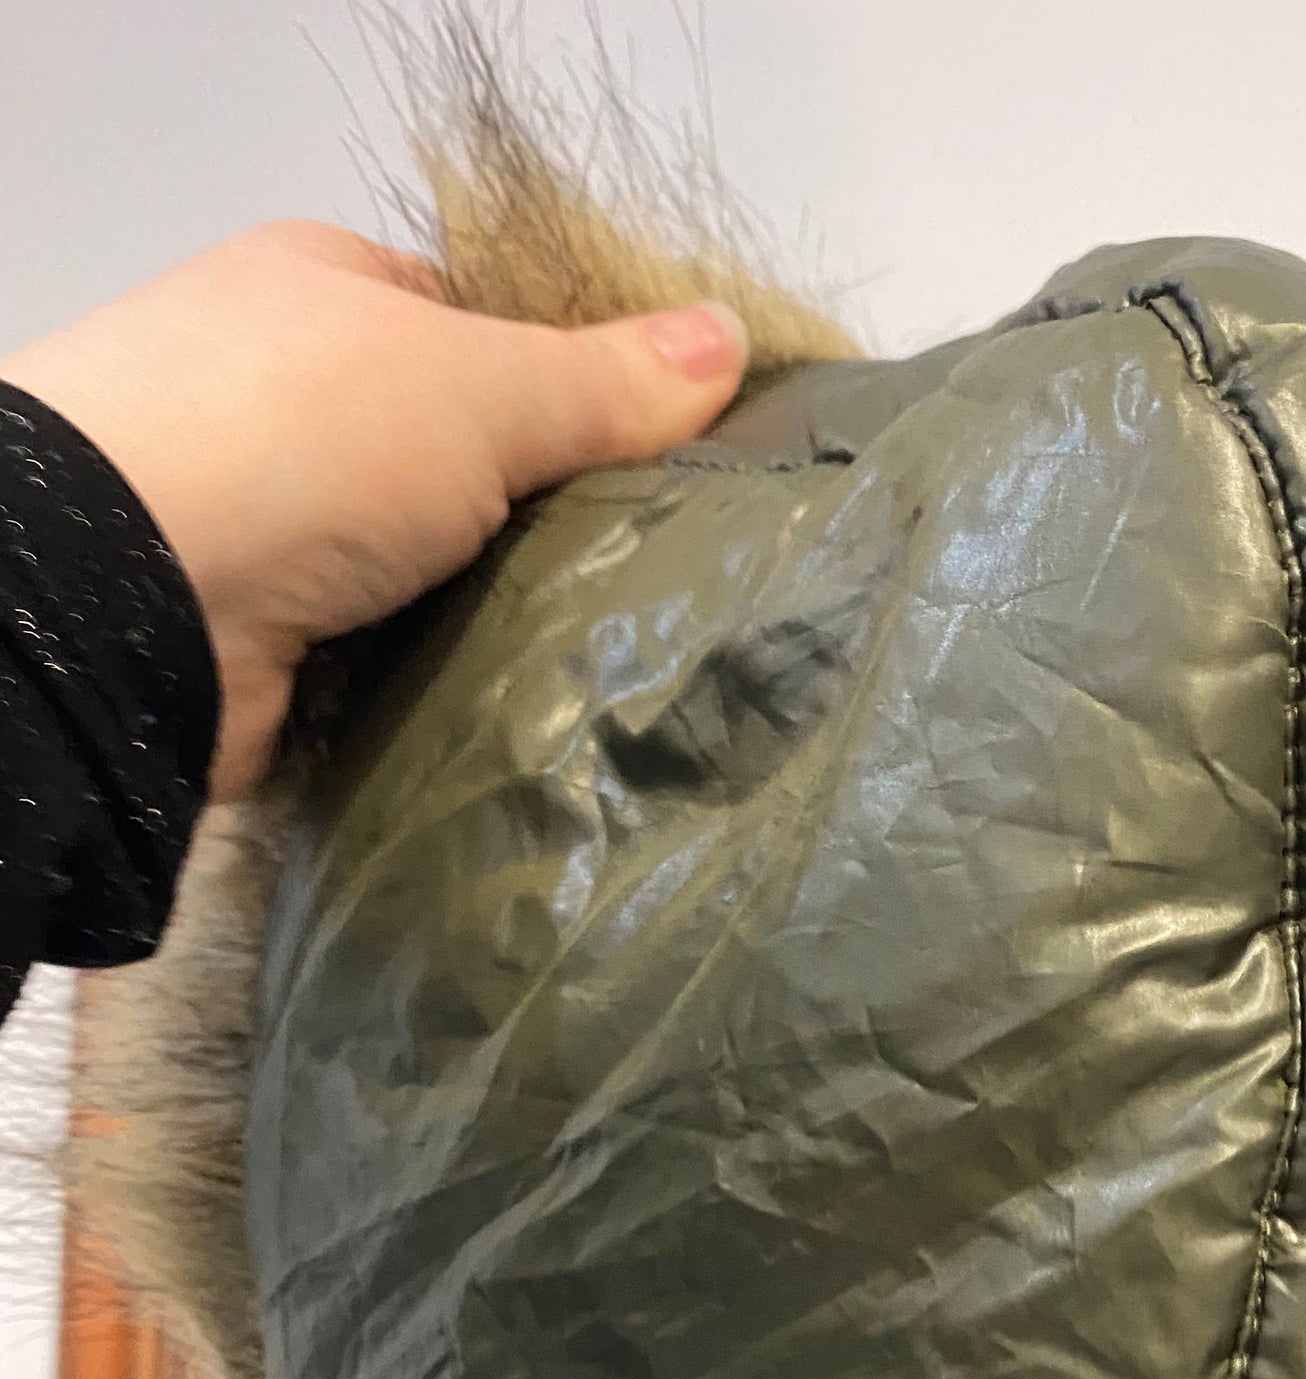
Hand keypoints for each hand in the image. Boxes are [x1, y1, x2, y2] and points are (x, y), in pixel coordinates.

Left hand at [0, 221, 748, 798]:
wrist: (130, 598)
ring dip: (501, 613)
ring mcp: (264, 529)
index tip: (663, 451)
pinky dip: (447, 684)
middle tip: (664, 568)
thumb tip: (731, 343)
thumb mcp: (482, 384)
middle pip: (459, 462)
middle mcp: (282, 404)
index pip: (473, 329)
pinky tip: (533, 711)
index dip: (567, 382)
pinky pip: (390, 663)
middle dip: (544, 515)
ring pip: (429, 572)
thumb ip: (605, 380)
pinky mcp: (263, 648)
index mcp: (317, 296)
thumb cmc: (303, 437)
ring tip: (626, 654)